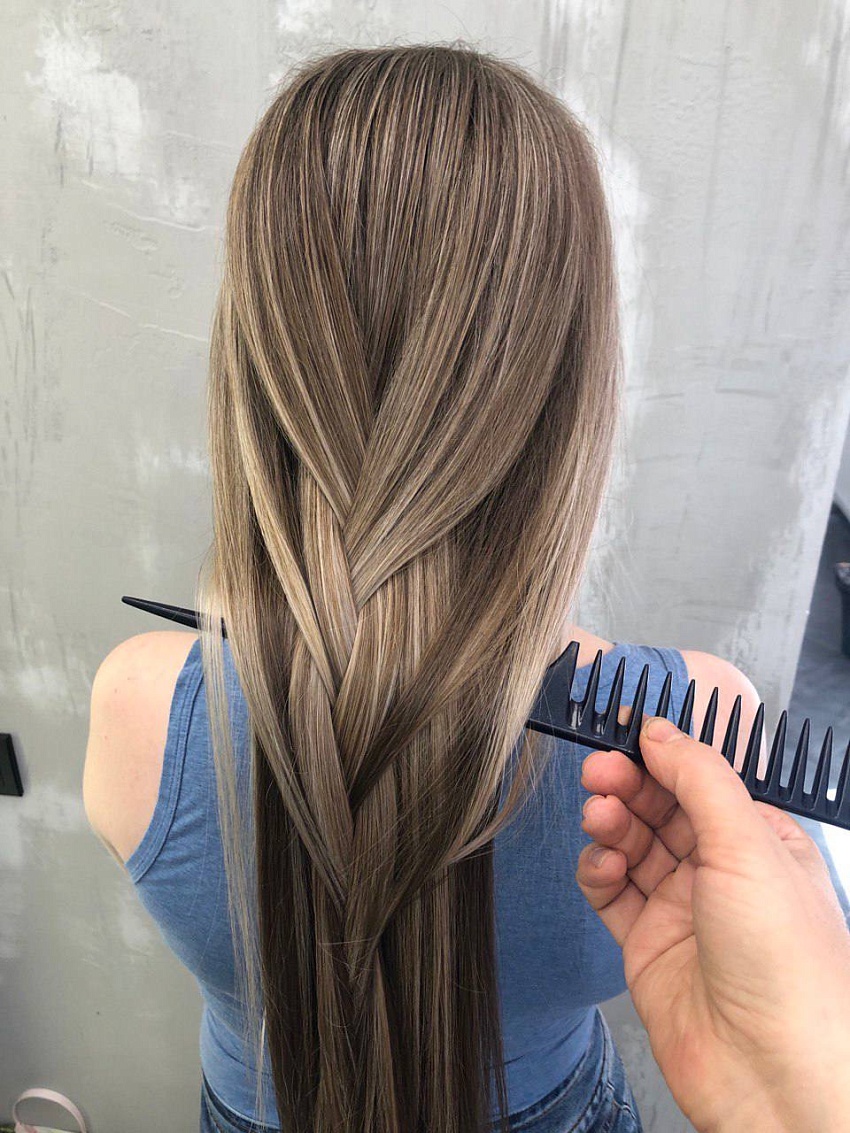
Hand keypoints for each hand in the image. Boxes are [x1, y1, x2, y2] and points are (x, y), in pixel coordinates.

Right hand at [575, 715, 849, 1132]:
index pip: (701, 779)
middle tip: (600, 773)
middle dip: (628, 785)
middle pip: (660, 807)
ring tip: (600, 818)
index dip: (662, 755)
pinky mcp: (647, 944)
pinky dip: (598, 872)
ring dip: (610, 824)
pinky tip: (600, 865)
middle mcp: (721, 871)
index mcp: (759, 841)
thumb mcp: (747, 845)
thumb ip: (699, 779)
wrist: (770, 1070)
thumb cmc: (787, 963)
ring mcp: (682, 908)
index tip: (624, 733)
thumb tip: (660, 730)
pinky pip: (610, 893)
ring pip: (631, 845)